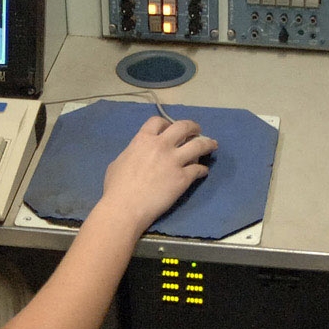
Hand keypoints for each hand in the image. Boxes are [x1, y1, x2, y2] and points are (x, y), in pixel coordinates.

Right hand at [95, 114, 215, 230]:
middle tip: (197, 131)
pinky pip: (199, 169)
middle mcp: (161, 145)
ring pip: (198, 145)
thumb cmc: (116, 187)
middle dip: (193, 127)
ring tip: (212, 145)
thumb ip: (132, 153)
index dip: (166, 123)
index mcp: (143, 139)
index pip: (158, 121)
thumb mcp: (118, 162)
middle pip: (183, 127)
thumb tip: (136, 154)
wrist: (125, 207)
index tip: (170, 128)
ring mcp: (174, 161)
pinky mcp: (183, 178)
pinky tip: (203, 171)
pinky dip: (203, 169)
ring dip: (207, 143)